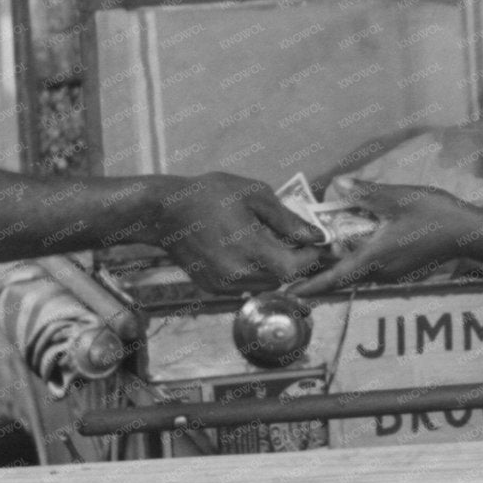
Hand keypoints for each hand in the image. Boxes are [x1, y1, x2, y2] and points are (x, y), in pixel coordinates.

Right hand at [145, 172, 327, 293]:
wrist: (165, 211)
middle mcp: (237, 273)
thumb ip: (288, 219)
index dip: (310, 258)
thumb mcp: (255, 195)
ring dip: (274, 268)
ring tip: (265, 242)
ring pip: (265, 285)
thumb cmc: (212, 195)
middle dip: (293, 261)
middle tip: (291, 239)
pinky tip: (244, 250)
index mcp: (249, 248)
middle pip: (282, 278)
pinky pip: (246, 286)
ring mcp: (223, 284)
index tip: (316, 244)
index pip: (294, 267)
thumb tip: (317, 236)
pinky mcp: (213, 288)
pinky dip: (254, 272)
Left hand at [288, 180, 478, 294]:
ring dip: (338, 266)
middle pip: (342, 277)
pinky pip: (371, 268)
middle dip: (319, 273)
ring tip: (319, 253)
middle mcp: (381, 272)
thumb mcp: (399, 198)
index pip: (335, 277)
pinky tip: (354, 244)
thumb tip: (339, 184)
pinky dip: (356, 260)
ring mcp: (393, 273)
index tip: (289, 293)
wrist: (469, 232)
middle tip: (296, 264)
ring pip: (357, 272)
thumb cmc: (435, 215)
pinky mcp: (402, 270)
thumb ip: (366, 193)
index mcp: (375, 257)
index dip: (311, 286)